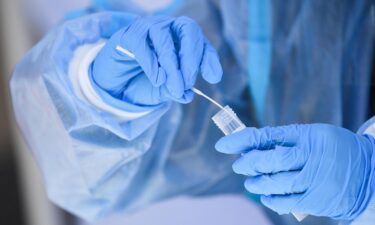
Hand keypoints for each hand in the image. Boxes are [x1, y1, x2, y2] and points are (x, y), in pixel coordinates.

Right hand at [91, 16, 221, 106]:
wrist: (116, 86)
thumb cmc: (144, 83)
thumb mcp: (164, 91)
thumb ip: (175, 91)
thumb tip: (187, 95)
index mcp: (182, 40)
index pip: (200, 42)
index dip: (208, 58)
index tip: (213, 77)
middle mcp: (168, 29)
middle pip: (187, 28)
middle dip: (191, 56)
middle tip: (189, 82)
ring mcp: (148, 29)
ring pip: (164, 36)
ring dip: (171, 63)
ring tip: (173, 86)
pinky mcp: (128, 35)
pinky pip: (141, 42)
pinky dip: (151, 62)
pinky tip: (157, 79)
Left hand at [215, 124, 374, 219]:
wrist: (368, 173)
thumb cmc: (332, 150)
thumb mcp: (313, 136)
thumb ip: (284, 140)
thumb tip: (250, 146)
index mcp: (308, 135)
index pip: (267, 136)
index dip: (241, 141)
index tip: (223, 145)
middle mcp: (312, 156)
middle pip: (270, 160)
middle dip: (248, 164)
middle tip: (239, 166)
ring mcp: (315, 179)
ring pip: (276, 183)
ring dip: (257, 183)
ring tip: (250, 183)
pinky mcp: (317, 199)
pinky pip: (287, 202)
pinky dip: (271, 200)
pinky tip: (265, 196)